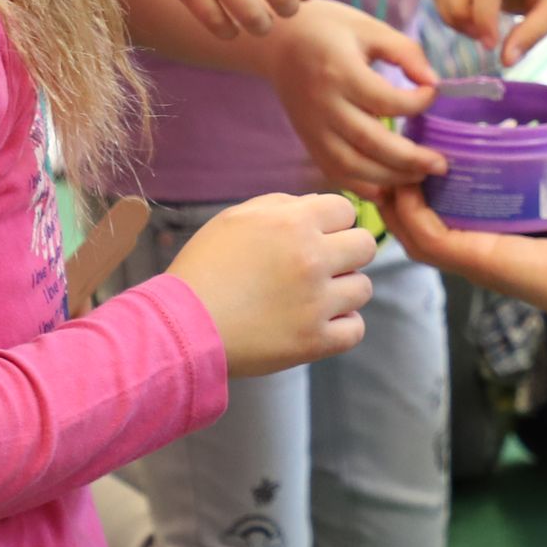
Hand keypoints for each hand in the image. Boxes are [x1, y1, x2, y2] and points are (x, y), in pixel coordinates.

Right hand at [167, 190, 382, 376]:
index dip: (332, 222)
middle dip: (346, 252)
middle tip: (320, 266)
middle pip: (365, 245)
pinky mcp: (314, 341)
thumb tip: (319, 205)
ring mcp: (316, 302)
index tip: (315, 237)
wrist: (181, 326)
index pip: (346, 210)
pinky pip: (355, 329)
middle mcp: (312, 258)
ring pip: (363, 287)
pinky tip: (317, 322)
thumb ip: (281, 205)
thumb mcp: (235, 218)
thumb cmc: (204, 268)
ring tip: (312, 297)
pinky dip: (342, 326)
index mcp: (293, 222)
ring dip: (343, 290)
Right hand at [264, 0, 444, 193]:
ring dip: (389, 178)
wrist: (278, 41)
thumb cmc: (329, 29)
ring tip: (419, 177)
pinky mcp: (308, 141)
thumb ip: (405, 52)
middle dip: (410, 159)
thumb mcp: (369, 27)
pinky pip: (334, 173)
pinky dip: (361, 187)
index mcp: (340, 71)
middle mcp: (324, 104)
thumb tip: (433, 83)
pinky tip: (387, 188)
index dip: (417, 103)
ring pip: (351, 166)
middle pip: (370, 142)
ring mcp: (312, 128)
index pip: (385, 100)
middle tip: (441, 165)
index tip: (433, 93)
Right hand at [385, 137, 546, 342]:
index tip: (421, 137)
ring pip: (412, 229)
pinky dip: (408, 212)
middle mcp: (485, 248)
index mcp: (506, 232)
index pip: (451, 207)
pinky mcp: (480, 261)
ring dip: (394, 195)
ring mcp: (479, 258)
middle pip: (420, 219)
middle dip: (398, 182)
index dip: (429, 176)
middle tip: (396, 142)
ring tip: (388, 156)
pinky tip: (404, 183)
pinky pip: (427, 238)